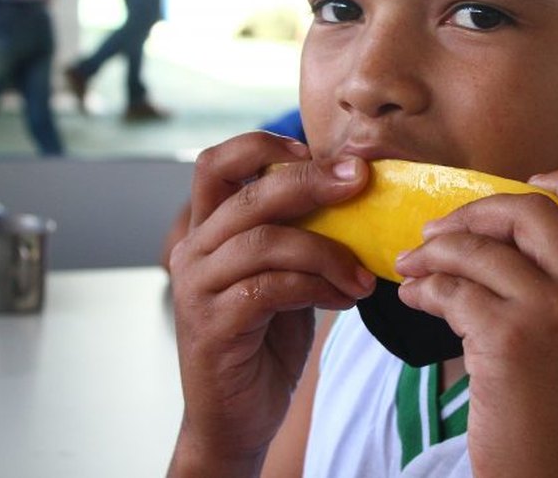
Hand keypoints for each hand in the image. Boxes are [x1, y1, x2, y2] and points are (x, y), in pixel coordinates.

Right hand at [167, 132, 375, 476]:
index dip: (262, 144)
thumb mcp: (285, 271)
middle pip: (249, 193)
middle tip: (361, 181)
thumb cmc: (267, 337)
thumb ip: (300, 230)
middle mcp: (193, 250)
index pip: (216, 162)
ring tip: (363, 275)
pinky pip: (270, 288)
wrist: (238, 413)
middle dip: (311, 180)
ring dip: (328, 251)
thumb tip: (356, 180)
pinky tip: (345, 299)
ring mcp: (197, 287)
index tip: (313, 150)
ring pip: (264, 240)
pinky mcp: (213, 325)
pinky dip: (317, 286)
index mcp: (208, 228)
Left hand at [396, 168, 557, 477]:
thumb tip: (510, 238)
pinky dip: (424, 288)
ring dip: (435, 251)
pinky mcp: (509, 339)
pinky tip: (415, 297)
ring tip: (412, 266)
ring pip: (482, 248)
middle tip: (442, 230)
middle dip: (478, 212)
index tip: (531, 182)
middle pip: (534, 212)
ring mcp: (556, 314)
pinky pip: (453, 288)